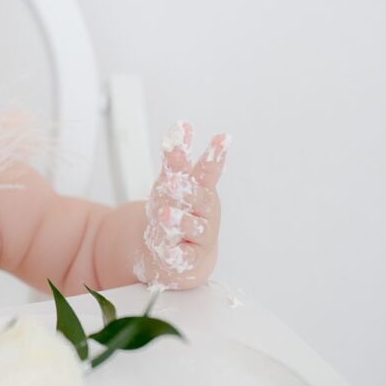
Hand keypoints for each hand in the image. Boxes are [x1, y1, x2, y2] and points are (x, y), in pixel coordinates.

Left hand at [135, 121, 230, 289]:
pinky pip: (183, 257)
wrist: (176, 255)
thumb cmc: (178, 213)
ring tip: (164, 216)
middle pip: (201, 199)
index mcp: (201, 192)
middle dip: (187, 190)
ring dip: (179, 221)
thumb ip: (176, 158)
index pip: (208, 171)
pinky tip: (167, 249)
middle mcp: (205, 213)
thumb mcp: (173, 184)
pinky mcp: (188, 260)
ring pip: (193, 228)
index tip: (222, 138)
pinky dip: (175, 253)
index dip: (215, 156)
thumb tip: (182, 126)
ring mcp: (199, 237)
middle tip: (171, 183)